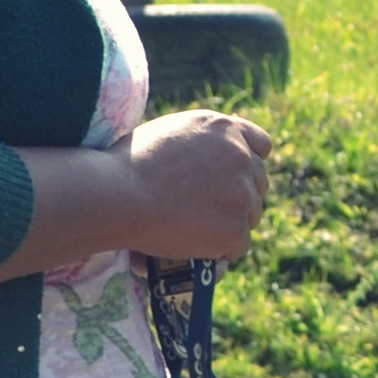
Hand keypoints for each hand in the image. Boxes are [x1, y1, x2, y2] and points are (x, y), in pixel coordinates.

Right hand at [117, 109, 272, 261]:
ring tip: (193, 230)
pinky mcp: (236, 228)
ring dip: (229, 224)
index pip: (260, 144)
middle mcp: (241, 156)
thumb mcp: (169, 131)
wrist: (116, 194)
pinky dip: (218, 250)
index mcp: (224, 128)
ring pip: (250, 216)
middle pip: (259, 183)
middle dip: (240, 196)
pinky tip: (193, 247)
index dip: (248, 163)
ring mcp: (242, 194)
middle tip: (210, 211)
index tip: (235, 178)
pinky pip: (238, 245)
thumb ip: (199, 141)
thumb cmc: (127, 165)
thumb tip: (208, 157)